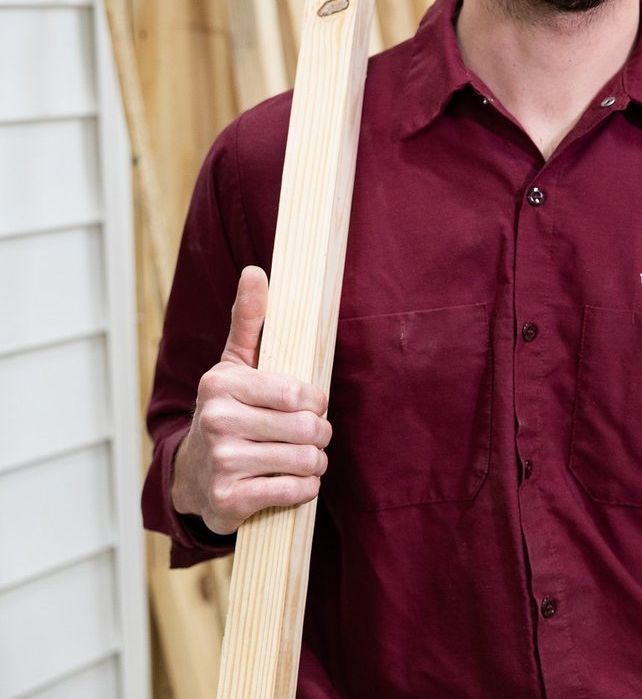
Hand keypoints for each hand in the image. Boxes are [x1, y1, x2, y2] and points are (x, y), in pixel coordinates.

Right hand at [171, 265, 331, 534]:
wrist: (191, 477)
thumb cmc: (226, 411)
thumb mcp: (234, 364)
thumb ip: (249, 320)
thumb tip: (255, 271)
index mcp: (222, 384)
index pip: (296, 392)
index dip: (316, 400)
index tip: (312, 403)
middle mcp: (217, 422)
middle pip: (306, 428)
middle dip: (320, 433)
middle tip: (314, 435)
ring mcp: (221, 463)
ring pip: (304, 461)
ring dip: (315, 462)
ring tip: (307, 458)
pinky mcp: (229, 501)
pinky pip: (293, 492)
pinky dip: (305, 489)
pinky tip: (295, 481)